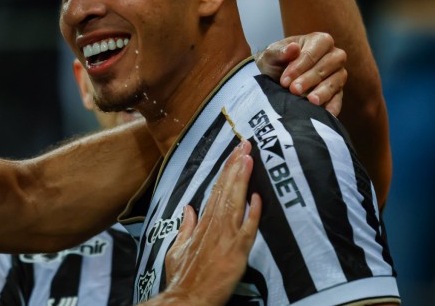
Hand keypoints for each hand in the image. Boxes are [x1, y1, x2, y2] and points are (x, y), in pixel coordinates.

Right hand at [154, 140, 260, 304]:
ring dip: (242, 179)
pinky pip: (247, 229)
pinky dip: (252, 212)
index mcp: (202, 223)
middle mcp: (214, 226)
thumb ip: (186, 227)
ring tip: (248, 158)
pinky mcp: (237, 252)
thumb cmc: (183, 277)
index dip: (226, 170)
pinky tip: (257, 196)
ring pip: (235, 202)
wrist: (188, 298)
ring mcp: (225, 237)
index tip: (235, 153)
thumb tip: (189, 209)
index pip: (216, 190)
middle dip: (236, 166)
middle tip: (246, 145)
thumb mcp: (177, 248)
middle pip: (226, 190)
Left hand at [255, 33, 346, 115]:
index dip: (300, 65)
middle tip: (293, 90)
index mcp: (319, 41)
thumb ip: (280, 51)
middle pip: (328, 64)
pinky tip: (326, 113)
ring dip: (323, 91)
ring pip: (336, 81)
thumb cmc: (274, 63)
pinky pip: (339, 98)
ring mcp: (337, 74)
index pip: (314, 50)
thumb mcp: (271, 56)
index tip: (285, 79)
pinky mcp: (337, 92)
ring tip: (310, 101)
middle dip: (310, 78)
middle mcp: (332, 56)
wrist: (272, 80)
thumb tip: (293, 47)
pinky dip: (334, 106)